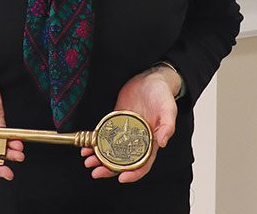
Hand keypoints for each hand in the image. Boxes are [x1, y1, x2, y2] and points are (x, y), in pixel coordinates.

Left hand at [81, 65, 180, 182]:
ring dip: (100, 157)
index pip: (143, 164)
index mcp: (152, 141)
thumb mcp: (168, 109)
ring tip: (88, 160)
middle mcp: (137, 139)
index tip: (121, 178)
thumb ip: (167, 126)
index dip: (133, 174)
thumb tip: (163, 142)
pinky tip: (87, 145)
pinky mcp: (117, 120)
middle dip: (109, 169)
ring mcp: (126, 131)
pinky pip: (105, 134)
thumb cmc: (163, 94)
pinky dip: (96, 141)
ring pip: (111, 150)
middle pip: (123, 161)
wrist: (151, 78)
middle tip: (96, 172)